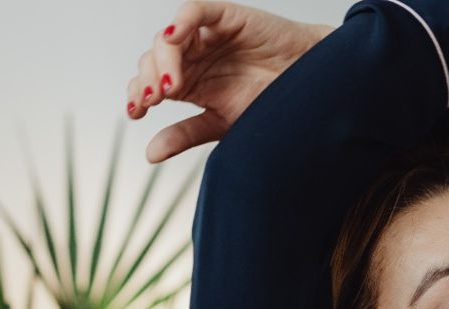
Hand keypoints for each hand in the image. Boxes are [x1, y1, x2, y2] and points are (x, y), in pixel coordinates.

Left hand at [125, 1, 332, 163]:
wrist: (310, 90)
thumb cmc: (271, 103)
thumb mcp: (222, 124)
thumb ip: (186, 133)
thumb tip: (150, 154)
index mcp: (190, 81)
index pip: (150, 81)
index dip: (139, 94)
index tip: (139, 113)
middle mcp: (194, 56)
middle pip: (153, 60)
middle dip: (148, 79)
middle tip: (155, 100)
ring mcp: (207, 35)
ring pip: (168, 39)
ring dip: (162, 60)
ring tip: (170, 86)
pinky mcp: (225, 17)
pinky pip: (193, 11)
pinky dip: (179, 21)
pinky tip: (173, 38)